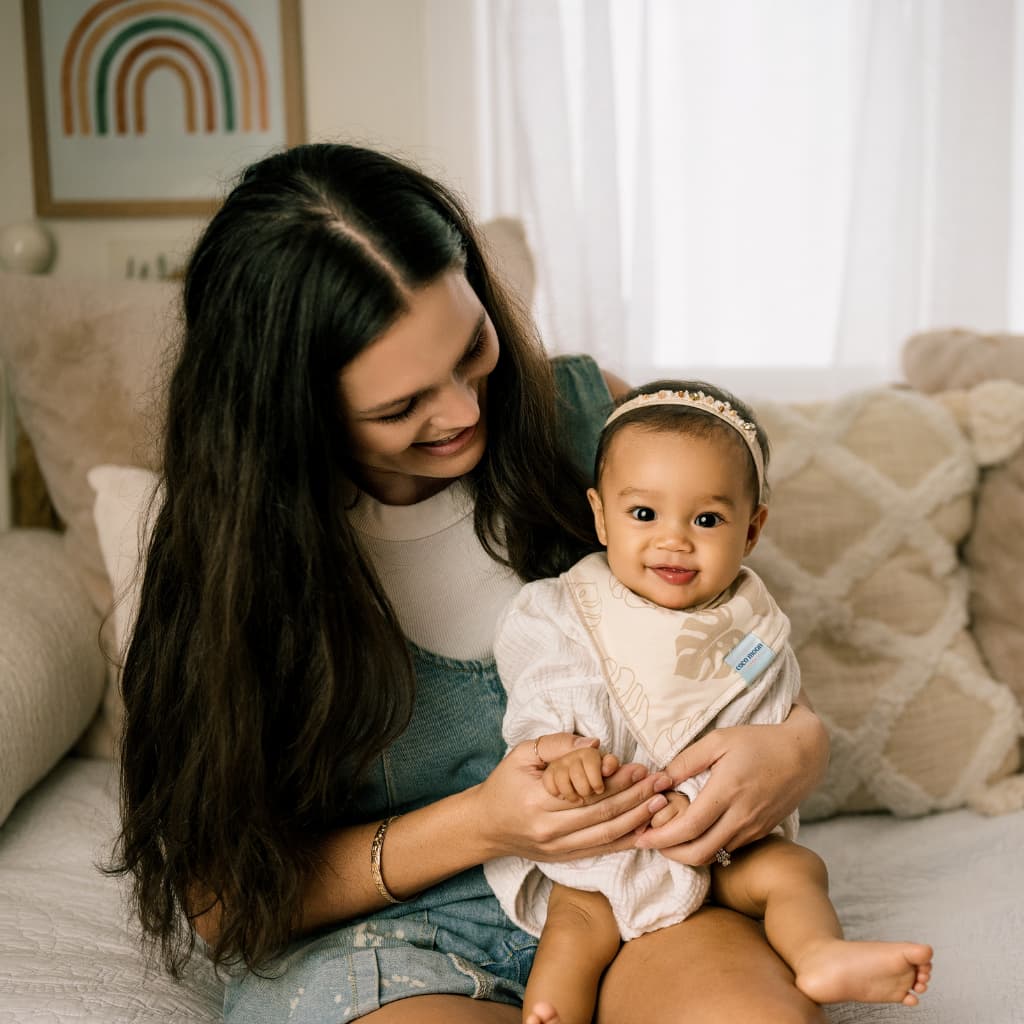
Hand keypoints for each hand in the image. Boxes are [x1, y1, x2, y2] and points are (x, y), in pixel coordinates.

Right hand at [475, 733, 673, 862]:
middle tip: (662, 782)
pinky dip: (626, 841)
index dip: (618, 780)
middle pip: (603, 813)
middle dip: (637, 797)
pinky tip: (646, 830)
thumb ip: (557, 745)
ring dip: (638, 818)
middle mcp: (550, 829)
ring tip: (660, 802)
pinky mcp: (564, 859)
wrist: (486, 825)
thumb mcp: (522, 755)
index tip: (641, 768)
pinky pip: (601, 850)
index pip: (588, 791)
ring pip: (607, 834)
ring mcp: (558, 848)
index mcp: (538, 800)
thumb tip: (594, 745)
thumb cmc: (505, 784)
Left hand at [634, 705, 828, 863]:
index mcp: (727, 792)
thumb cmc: (758, 742)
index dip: (661, 838)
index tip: (641, 837)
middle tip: (648, 842)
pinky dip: (706, 846)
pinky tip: (693, 833)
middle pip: (699, 853)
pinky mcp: (760, 832)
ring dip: (686, 852)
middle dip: (669, 853)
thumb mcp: (719, 740)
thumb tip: (660, 779)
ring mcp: (753, 828)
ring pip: (714, 855)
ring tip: (666, 837)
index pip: (689, 828)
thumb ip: (687, 760)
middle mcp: (741, 817)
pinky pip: (728, 848)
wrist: (804, 755)